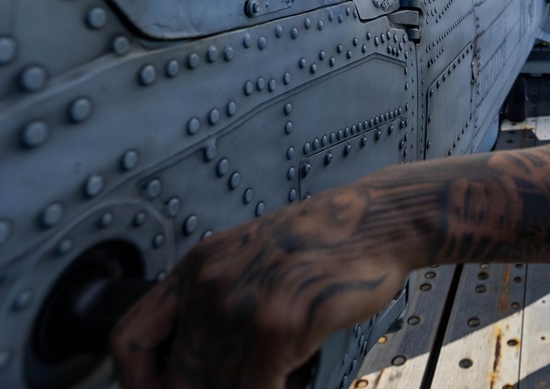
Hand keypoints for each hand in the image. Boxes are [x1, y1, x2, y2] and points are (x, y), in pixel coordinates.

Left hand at [111, 187, 410, 388]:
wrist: (377, 220)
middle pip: (178, 379)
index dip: (133, 384)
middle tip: (250, 379)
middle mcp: (209, 284)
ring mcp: (240, 305)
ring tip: (285, 375)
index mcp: (197, 266)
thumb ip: (218, 299)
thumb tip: (198, 361)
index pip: (129, 340)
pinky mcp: (276, 325)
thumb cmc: (326, 241)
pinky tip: (298, 380)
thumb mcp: (253, 257)